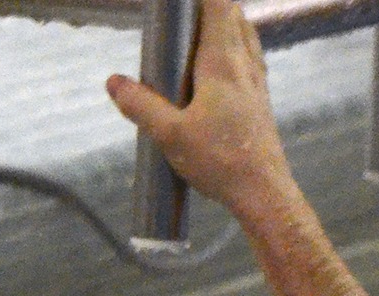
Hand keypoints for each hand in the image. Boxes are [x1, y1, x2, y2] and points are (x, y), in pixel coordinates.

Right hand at [106, 0, 295, 214]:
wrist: (265, 194)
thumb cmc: (221, 161)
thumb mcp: (170, 135)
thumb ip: (141, 106)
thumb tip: (114, 82)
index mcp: (223, 62)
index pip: (219, 6)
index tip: (175, 5)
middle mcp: (246, 65)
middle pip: (234, 16)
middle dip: (209, 7)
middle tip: (178, 21)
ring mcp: (258, 83)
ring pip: (245, 38)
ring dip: (224, 27)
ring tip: (195, 35)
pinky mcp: (262, 102)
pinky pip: (250, 60)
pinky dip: (234, 50)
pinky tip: (217, 68)